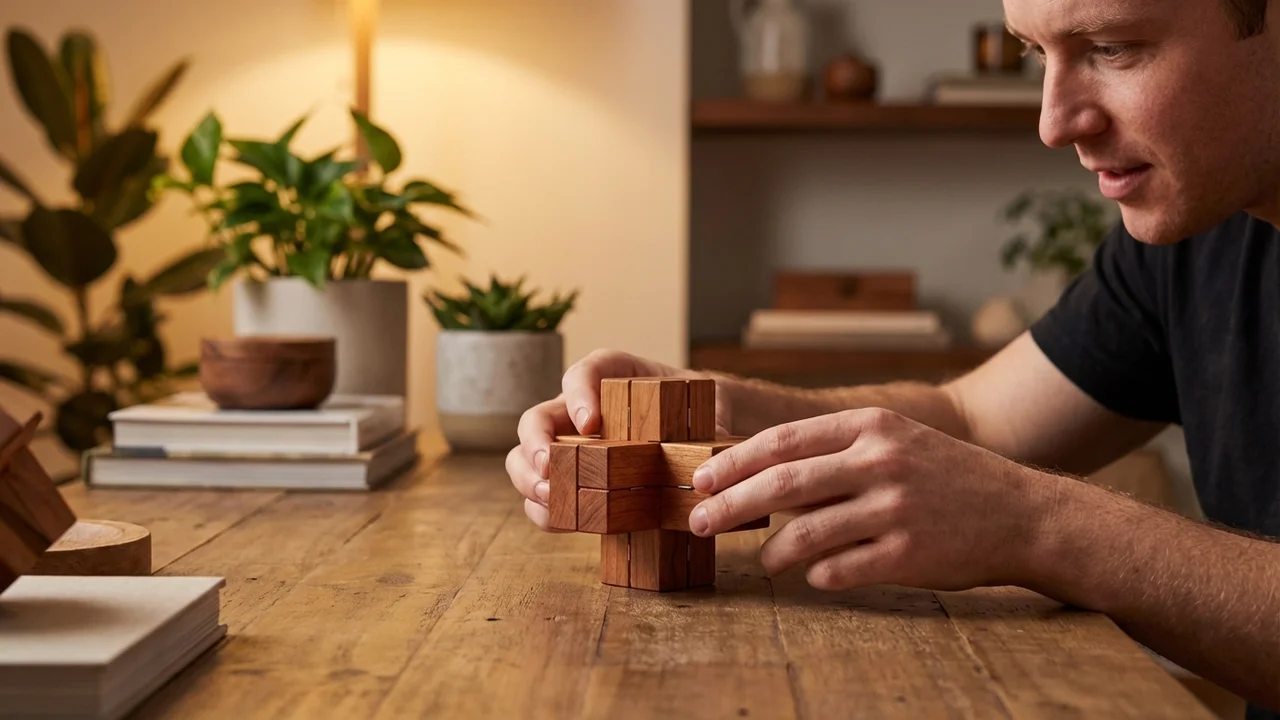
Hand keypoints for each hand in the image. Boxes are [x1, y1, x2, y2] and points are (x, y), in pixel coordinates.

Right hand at [506, 349, 733, 529]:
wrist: (699, 430)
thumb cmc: (697, 411)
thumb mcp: (707, 412)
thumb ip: (707, 432)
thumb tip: (710, 466)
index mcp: (612, 376)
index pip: (583, 374)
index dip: (579, 395)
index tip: (591, 424)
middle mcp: (579, 407)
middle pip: (538, 417)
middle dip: (536, 443)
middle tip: (549, 467)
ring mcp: (568, 443)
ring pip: (526, 455)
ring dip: (528, 478)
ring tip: (549, 498)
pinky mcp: (571, 477)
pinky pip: (541, 491)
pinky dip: (541, 507)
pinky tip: (556, 519)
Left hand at [687, 407, 1057, 591]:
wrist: (1021, 513)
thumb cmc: (944, 476)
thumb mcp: (895, 440)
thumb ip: (836, 450)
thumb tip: (760, 472)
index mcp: (870, 427)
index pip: (782, 440)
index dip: (733, 461)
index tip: (701, 478)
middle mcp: (880, 462)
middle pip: (781, 485)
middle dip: (728, 505)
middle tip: (697, 522)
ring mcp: (894, 509)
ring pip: (805, 533)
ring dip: (771, 550)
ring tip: (764, 559)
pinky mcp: (908, 555)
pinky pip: (840, 569)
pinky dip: (817, 574)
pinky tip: (814, 573)